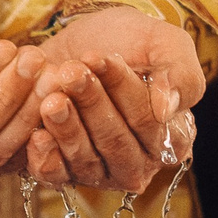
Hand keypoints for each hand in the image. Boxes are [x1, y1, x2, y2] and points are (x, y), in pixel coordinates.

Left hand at [21, 9, 205, 191]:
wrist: (80, 42)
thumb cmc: (130, 42)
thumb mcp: (164, 42)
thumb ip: (180, 73)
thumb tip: (166, 109)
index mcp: (173, 136)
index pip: (151, 122)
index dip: (125, 91)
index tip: (102, 59)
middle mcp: (139, 161)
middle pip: (116, 143)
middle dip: (92, 104)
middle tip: (71, 72)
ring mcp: (101, 171)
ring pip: (86, 160)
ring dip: (67, 126)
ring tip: (52, 96)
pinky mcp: (65, 171)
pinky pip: (56, 175)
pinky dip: (46, 156)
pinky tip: (37, 133)